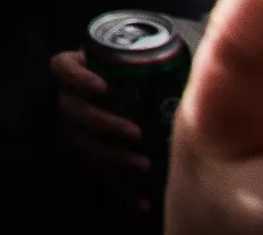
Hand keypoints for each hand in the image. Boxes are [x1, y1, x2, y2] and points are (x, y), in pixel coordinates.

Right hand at [49, 49, 152, 212]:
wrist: (137, 99)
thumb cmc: (139, 74)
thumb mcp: (140, 62)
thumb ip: (156, 60)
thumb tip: (199, 61)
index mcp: (79, 71)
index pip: (63, 68)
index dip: (78, 77)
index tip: (102, 87)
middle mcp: (72, 99)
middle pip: (72, 110)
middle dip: (102, 122)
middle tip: (133, 131)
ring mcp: (78, 129)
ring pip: (84, 143)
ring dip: (112, 155)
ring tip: (142, 164)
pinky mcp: (93, 155)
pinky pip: (103, 174)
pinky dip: (124, 190)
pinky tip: (143, 202)